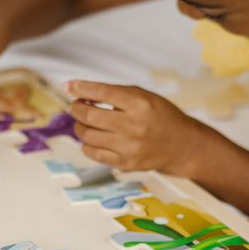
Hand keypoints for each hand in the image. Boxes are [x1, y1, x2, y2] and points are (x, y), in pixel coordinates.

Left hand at [64, 79, 210, 174]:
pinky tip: (92, 137)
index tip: (68, 86)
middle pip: (89, 116)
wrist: (181, 144)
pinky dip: (87, 144)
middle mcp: (134, 126)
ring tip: (85, 121)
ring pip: (88, 136)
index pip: (101, 92)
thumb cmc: (159, 116)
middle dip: (76, 108)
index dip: (80, 88)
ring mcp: (129, 147)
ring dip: (80, 126)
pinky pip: (93, 154)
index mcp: (139, 104)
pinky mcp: (125, 163)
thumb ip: (113, 93)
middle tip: (76, 105)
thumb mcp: (142, 96)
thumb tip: (77, 91)